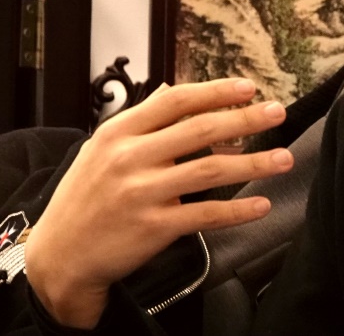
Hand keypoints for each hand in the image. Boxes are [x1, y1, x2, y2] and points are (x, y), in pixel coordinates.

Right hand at [25, 78, 293, 328]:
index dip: (217, 92)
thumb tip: (172, 88)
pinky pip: (206, 215)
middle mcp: (131, 158)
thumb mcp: (100, 149)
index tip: (249, 88)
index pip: (176, 101)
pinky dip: (238, 211)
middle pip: (201, 130)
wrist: (60, 255)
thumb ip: (141, 119)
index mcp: (119, 133)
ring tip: (283, 159)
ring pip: (211, 171)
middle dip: (246, 119)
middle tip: (278, 113)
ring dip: (254, 164)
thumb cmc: (83, 198)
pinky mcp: (154, 228)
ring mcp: (143, 193)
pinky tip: (261, 205)